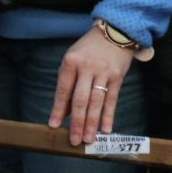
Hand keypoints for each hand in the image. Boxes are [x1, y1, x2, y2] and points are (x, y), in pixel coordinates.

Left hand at [50, 24, 136, 145]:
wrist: (114, 32)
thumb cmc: (89, 49)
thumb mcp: (73, 60)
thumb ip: (68, 84)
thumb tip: (65, 112)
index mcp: (71, 62)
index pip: (63, 90)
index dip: (58, 110)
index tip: (54, 126)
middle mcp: (87, 68)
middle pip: (80, 99)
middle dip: (77, 122)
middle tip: (74, 140)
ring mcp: (103, 72)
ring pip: (96, 102)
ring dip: (92, 123)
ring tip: (88, 139)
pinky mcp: (117, 77)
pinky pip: (112, 100)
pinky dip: (108, 115)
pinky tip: (106, 129)